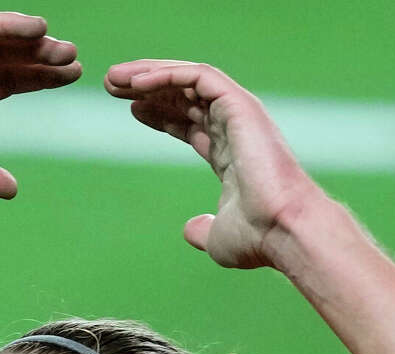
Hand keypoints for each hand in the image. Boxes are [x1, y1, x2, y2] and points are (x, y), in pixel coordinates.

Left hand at [105, 60, 318, 268]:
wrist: (283, 229)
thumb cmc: (258, 237)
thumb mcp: (219, 239)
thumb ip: (203, 230)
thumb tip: (190, 230)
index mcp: (231, 154)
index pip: (192, 123)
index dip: (161, 114)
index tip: (130, 109)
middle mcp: (236, 128)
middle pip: (185, 96)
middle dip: (147, 88)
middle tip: (111, 85)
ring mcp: (239, 113)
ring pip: (188, 79)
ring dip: (148, 74)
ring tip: (113, 77)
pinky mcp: (239, 104)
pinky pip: (198, 76)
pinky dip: (165, 74)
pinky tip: (135, 83)